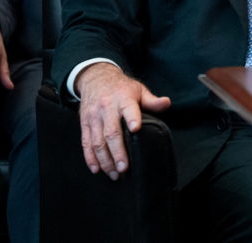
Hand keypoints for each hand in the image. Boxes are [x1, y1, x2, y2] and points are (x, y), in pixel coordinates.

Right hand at [75, 63, 170, 179]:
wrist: (95, 78)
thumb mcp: (139, 90)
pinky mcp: (85, 124)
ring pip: (97, 141)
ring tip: (115, 173)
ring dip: (105, 160)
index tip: (136, 129)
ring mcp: (94, 117)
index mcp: (123, 98)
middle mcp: (106, 108)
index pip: (128, 108)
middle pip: (111, 132)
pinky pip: (86, 143)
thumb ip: (152, 100)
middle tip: (125, 168)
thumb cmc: (121, 87)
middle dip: (118, 152)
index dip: (132, 118)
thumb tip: (167, 103)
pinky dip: (90, 158)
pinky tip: (97, 169)